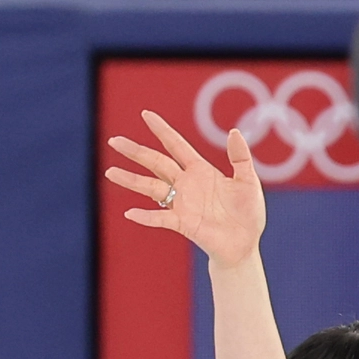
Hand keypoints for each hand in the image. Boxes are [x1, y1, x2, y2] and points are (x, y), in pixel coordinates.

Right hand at [105, 111, 264, 267]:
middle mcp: (186, 184)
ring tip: (110, 172)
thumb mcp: (248, 182)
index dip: (162, 130)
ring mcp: (182, 204)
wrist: (245, 244)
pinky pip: (161, 218)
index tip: (146, 114)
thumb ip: (240, 158)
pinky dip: (147, 216)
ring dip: (131, 180)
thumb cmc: (247, 213)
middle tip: (114, 141)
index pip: (176, 145)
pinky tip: (131, 212)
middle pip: (156, 163)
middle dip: (136, 152)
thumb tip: (235, 132)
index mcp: (200, 170)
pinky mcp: (183, 224)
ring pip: (151, 187)